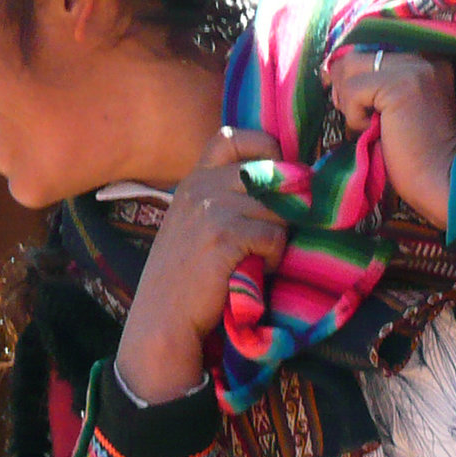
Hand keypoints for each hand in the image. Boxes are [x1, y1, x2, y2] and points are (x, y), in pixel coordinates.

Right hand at [116, 128, 288, 403]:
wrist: (164, 319)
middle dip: (285, 207)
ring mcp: (211, 209)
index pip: (234, 138)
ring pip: (278, 210)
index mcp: (195, 179)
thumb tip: (291, 180)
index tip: (279, 177)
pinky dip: (271, 259)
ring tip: (254, 260)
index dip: (266, 149)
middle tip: (271, 237)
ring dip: (277, 239)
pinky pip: (273, 237)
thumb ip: (227, 197)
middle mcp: (201, 186)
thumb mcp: (199, 222)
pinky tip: (251, 272)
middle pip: (272, 176)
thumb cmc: (190, 274)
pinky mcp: (223, 236)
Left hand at [326, 48, 455, 226]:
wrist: (442, 179)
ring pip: (350, 68)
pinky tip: (375, 131)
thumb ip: (372, 82)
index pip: (367, 50)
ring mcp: (413, 68)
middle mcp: (422, 57)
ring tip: (371, 126)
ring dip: (349, 103)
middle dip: (345, 89)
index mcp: (424, 60)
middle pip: (355, 56)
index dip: (350, 75)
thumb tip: (329, 68)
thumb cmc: (415, 152)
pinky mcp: (401, 84)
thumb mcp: (392, 107)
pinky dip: (354, 117)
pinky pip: (353, 90)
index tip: (352, 103)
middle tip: (361, 120)